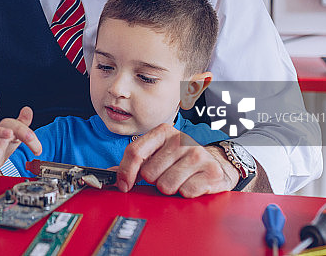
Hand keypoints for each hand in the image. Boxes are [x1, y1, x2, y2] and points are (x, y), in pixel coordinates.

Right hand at [0, 107, 40, 173]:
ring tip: (9, 135)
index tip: (36, 145)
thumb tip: (28, 109)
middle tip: (29, 137)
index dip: (27, 132)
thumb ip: (23, 124)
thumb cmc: (2, 143)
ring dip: (0, 132)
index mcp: (8, 127)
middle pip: (5, 124)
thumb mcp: (15, 135)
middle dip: (19, 127)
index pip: (17, 124)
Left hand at [116, 123, 234, 197]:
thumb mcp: (158, 154)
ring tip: (179, 180)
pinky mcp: (211, 172)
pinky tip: (191, 184)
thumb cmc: (181, 160)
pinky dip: (185, 193)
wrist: (216, 164)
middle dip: (154, 181)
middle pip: (149, 173)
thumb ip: (134, 161)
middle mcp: (180, 140)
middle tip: (166, 175)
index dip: (125, 172)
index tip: (124, 185)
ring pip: (165, 185)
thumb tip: (109, 173)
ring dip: (170, 189)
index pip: (135, 151)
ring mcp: (197, 155)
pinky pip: (185, 192)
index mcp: (163, 132)